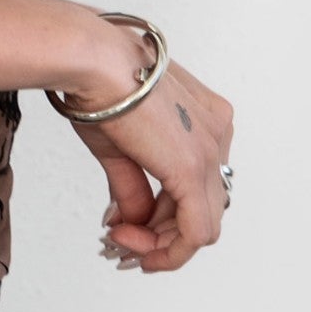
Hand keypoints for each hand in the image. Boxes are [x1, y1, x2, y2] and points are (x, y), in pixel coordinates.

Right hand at [55, 22, 234, 274]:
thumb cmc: (100, 86)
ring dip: (159, 243)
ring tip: (120, 238)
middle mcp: (217, 134)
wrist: (93, 61)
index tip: (128, 227)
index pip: (197, 185)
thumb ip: (134, 188)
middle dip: (160, 233)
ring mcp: (210, 151)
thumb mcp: (120, 148)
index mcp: (206, 121)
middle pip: (202, 208)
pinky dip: (167, 250)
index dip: (163, 216)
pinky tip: (134, 246)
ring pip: (202, 225)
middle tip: (121, 240)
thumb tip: (133, 221)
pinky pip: (195, 232)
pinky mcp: (193, 169)